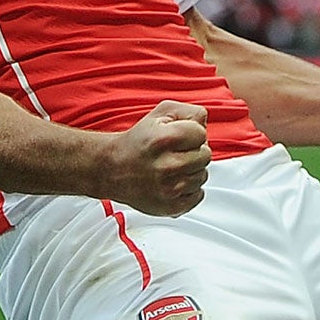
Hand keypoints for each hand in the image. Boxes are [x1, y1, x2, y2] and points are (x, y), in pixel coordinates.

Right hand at [107, 100, 210, 216]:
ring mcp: (170, 189)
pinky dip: (190, 189)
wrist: (114, 170)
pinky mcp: (172, 206)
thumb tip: (205, 122)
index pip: (201, 133)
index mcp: (164, 140)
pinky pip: (199, 194)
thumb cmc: (138, 142)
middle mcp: (167, 166)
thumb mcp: (160, 115)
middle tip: (175, 152)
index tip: (179, 137)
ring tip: (172, 167)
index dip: (192, 133)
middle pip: (206, 155)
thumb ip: (189, 112)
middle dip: (193, 151)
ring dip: (191, 170)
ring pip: (203, 175)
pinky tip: (174, 181)